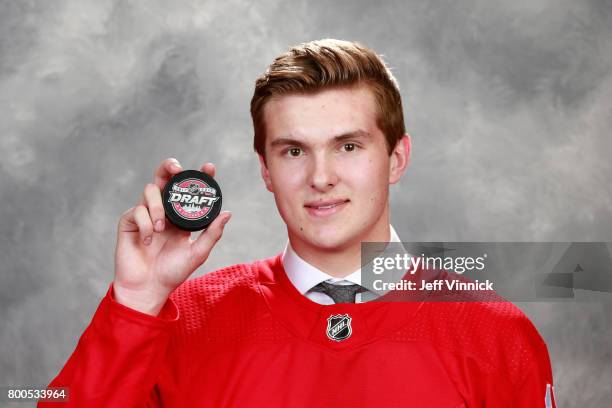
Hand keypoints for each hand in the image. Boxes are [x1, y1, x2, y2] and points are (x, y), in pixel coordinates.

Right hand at [113, 158, 230, 315]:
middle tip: (177, 169)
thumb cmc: (173, 272)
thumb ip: (212, 234)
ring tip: (162, 227)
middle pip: (164, 178)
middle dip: (169, 167)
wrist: (148, 288)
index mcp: (181, 216)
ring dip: (157, 206)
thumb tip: (227, 213)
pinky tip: (149, 241)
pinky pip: (136, 210)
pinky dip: (145, 224)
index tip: (209, 167)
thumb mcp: (198, 253)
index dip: (199, 176)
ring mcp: (145, 214)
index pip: (189, 190)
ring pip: (150, 190)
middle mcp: (163, 210)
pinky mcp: (128, 221)